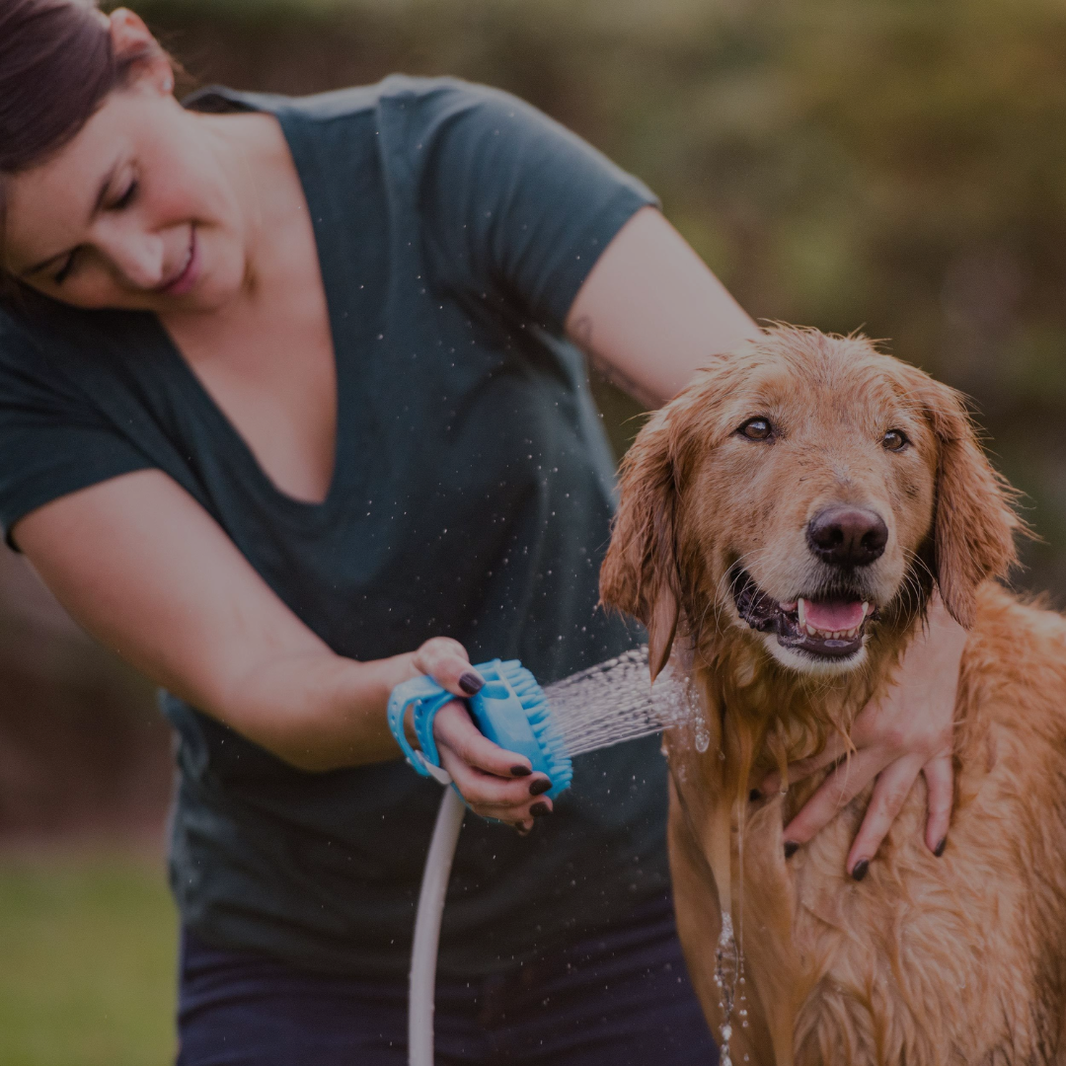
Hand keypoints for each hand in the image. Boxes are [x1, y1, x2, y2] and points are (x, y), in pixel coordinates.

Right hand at [408, 637, 552, 831]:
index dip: (497, 762)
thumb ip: (447, 664)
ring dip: (513, 810)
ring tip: (545, 804)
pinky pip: (484, 803)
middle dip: (510, 795)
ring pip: (480, 801)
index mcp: (442, 725)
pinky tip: (529, 819)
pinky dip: (507, 816)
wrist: (415, 696)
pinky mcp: (467, 775)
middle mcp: (447, 753)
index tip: (526, 765)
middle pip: (474, 786)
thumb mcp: (434, 656)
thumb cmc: (429, 674)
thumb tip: (472, 682)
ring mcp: (456, 769)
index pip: (470, 749)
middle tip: (543, 785)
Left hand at [761, 593, 963, 877]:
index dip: (782, 777)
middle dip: (811, 820)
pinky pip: (941, 790)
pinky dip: (940, 818)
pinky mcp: (940, 748)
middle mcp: (885, 742)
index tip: (757, 795)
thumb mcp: (846, 672)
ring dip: (869, 839)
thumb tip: (781, 711)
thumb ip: (820, 696)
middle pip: (841, 791)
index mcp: (855, 723)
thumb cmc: (883, 646)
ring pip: (889, 803)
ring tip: (852, 870)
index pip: (811, 759)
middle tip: (786, 846)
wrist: (934, 632)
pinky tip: (935, 848)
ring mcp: (915, 749)